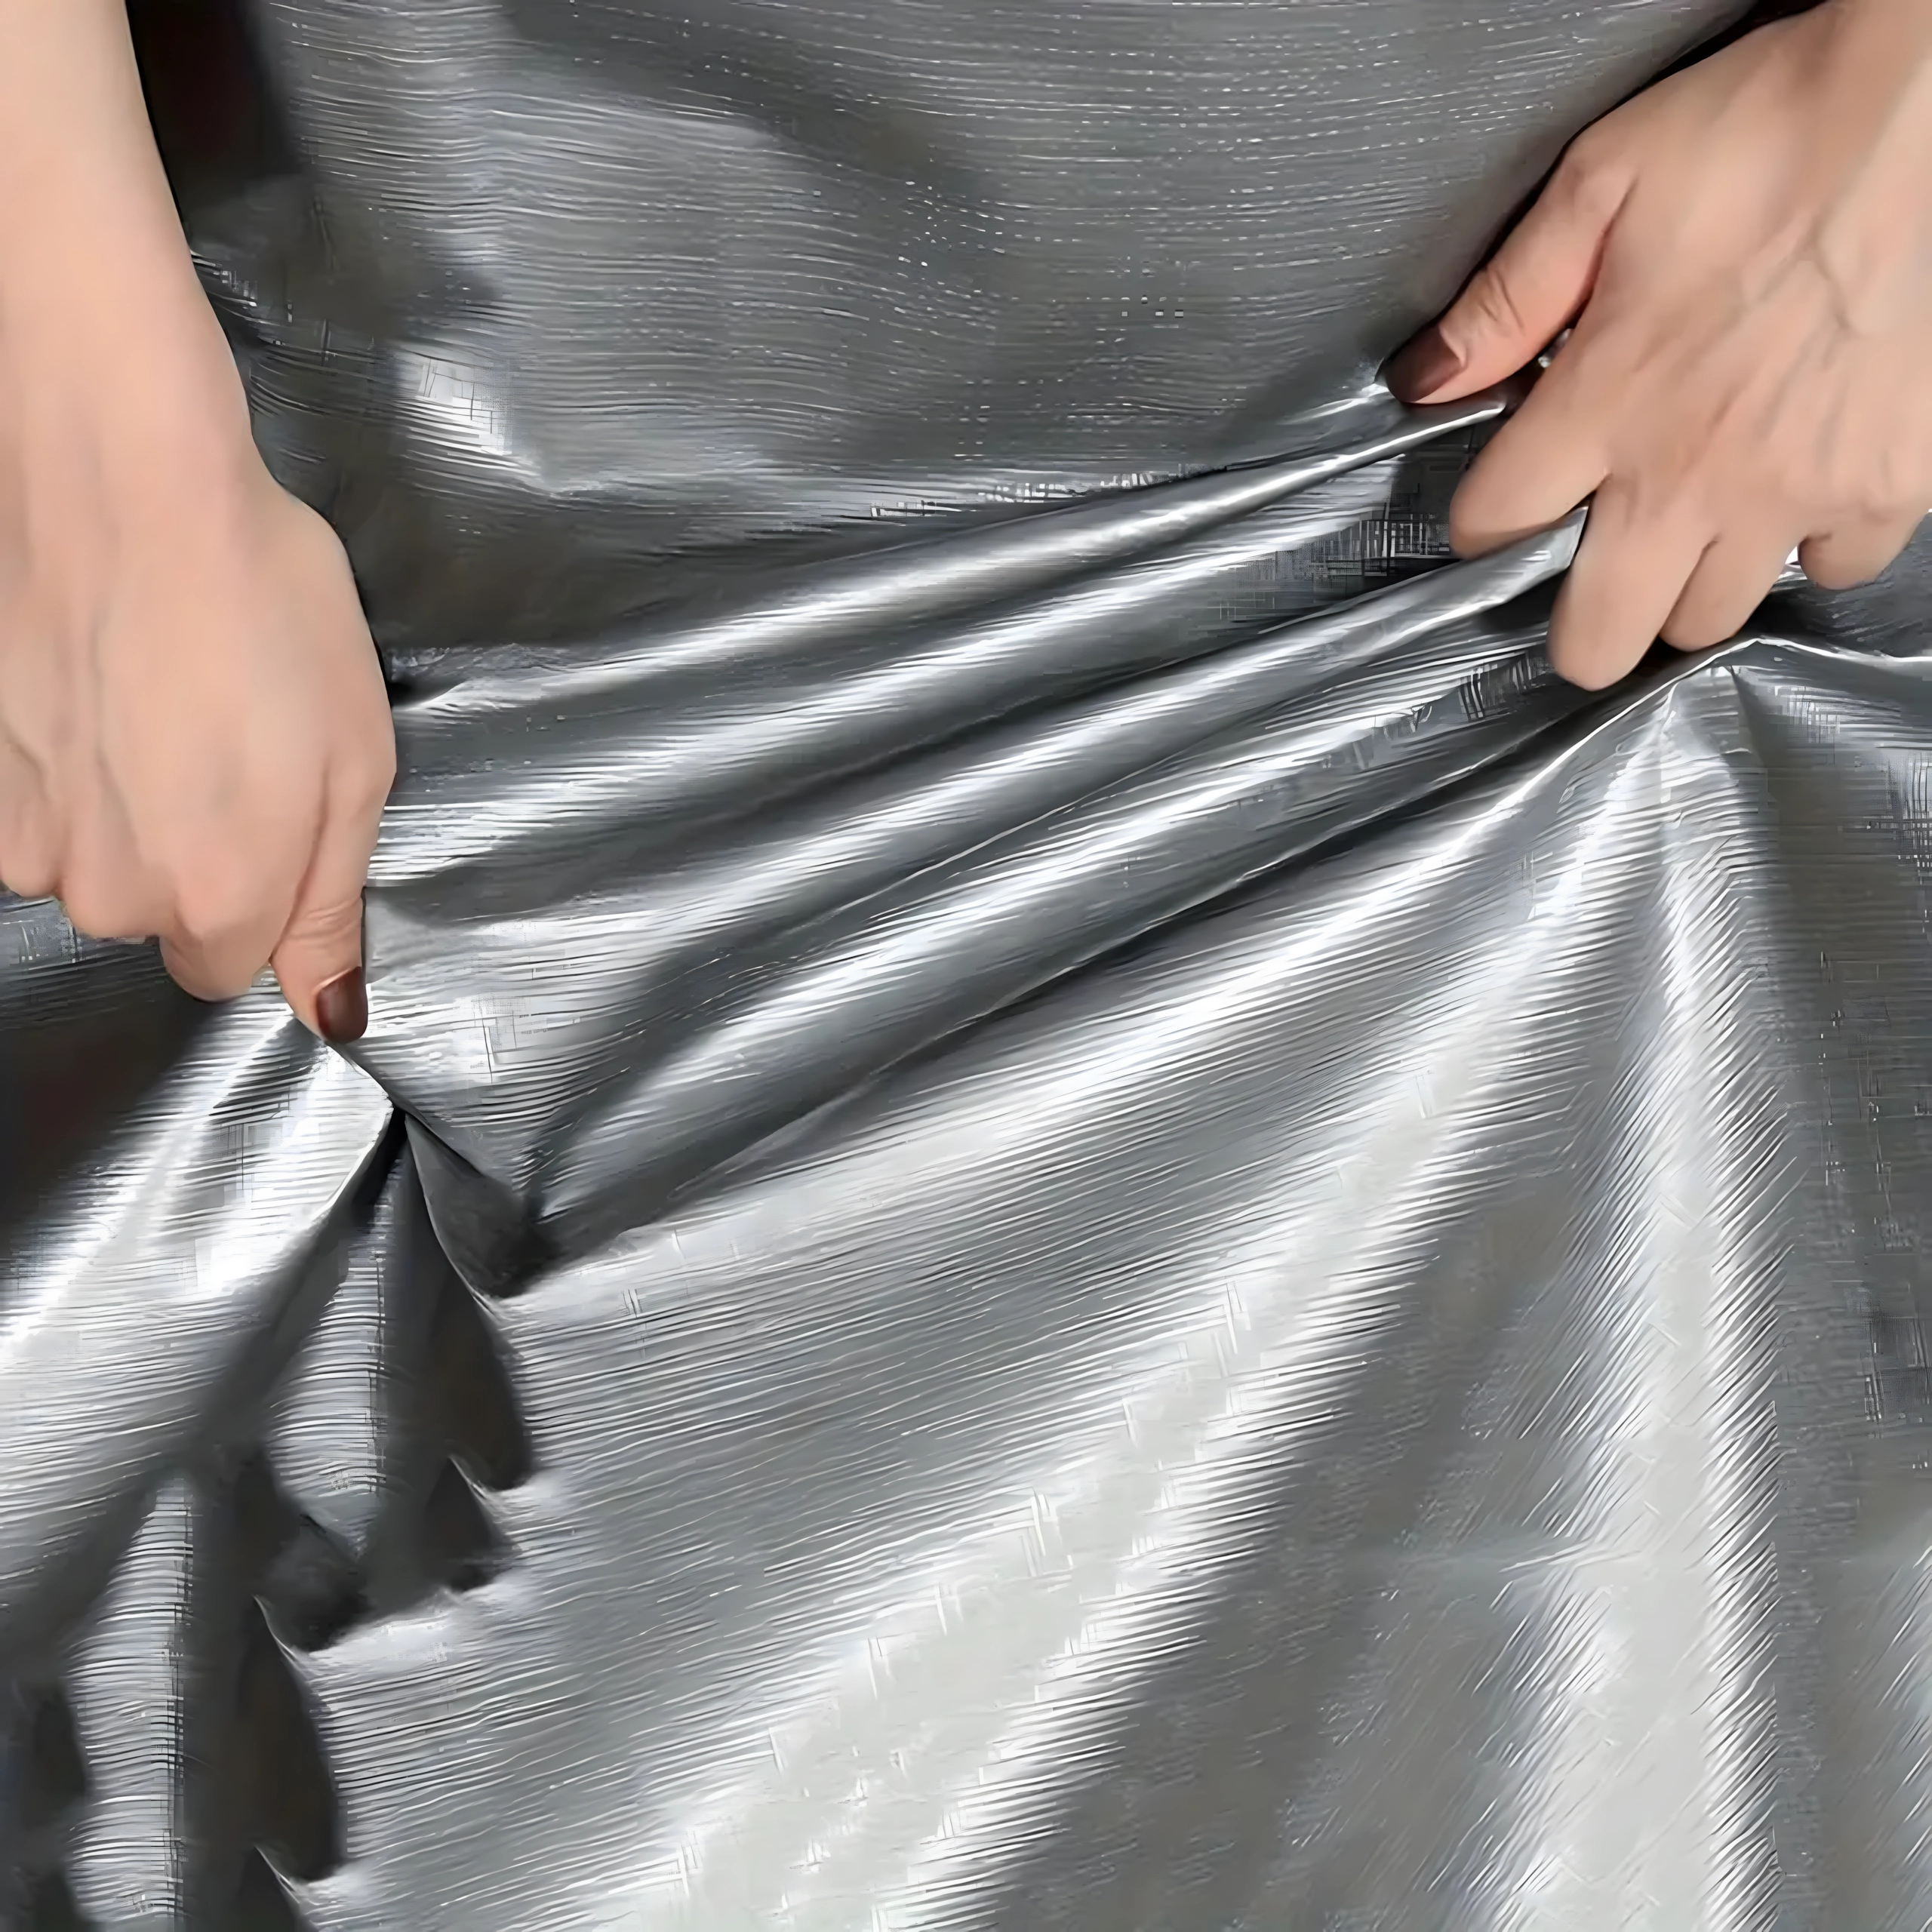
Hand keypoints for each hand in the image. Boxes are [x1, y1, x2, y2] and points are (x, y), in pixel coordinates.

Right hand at [0, 323, 393, 1040]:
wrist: (125, 483)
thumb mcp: (356, 764)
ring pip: (93, 868)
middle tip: (226, 745)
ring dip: (128, 815)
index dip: (265, 898)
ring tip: (163, 711)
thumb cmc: (261, 606)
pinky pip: (38, 817)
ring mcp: (32, 836)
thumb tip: (332, 1012)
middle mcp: (111, 889)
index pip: (234, 968)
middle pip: (159, 921)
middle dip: (198, 859)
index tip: (276, 817)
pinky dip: (68, 775)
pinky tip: (101, 702)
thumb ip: (331, 906)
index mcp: (219, 898)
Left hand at [1386, 0, 1931, 688]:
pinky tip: (1800, 492)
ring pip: (1709, 620)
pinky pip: (1834, 569)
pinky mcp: (1886, 483)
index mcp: (1605, 399)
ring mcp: (1793, 490)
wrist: (1920, 104)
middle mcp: (1691, 471)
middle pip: (1600, 636)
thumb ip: (1505, 301)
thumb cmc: (1762, 131)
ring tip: (1693, 529)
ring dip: (1689, 587)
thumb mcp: (1596, 186)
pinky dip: (1815, 546)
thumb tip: (1426, 380)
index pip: (1497, 522)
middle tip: (1590, 583)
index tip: (1501, 506)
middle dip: (1581, 626)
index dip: (1484, 521)